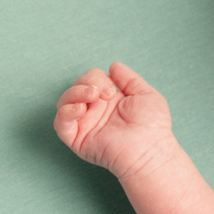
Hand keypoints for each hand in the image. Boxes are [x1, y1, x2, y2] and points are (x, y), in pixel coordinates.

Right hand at [55, 62, 174, 178]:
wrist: (150, 148)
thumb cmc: (153, 125)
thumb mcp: (144, 93)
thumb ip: (128, 78)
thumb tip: (113, 65)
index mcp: (108, 100)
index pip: (90, 79)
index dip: (96, 77)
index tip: (112, 87)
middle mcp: (94, 111)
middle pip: (76, 87)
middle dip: (87, 82)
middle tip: (106, 93)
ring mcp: (85, 124)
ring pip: (64, 102)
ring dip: (75, 93)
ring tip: (92, 97)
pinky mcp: (77, 139)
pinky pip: (60, 124)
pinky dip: (66, 112)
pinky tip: (80, 109)